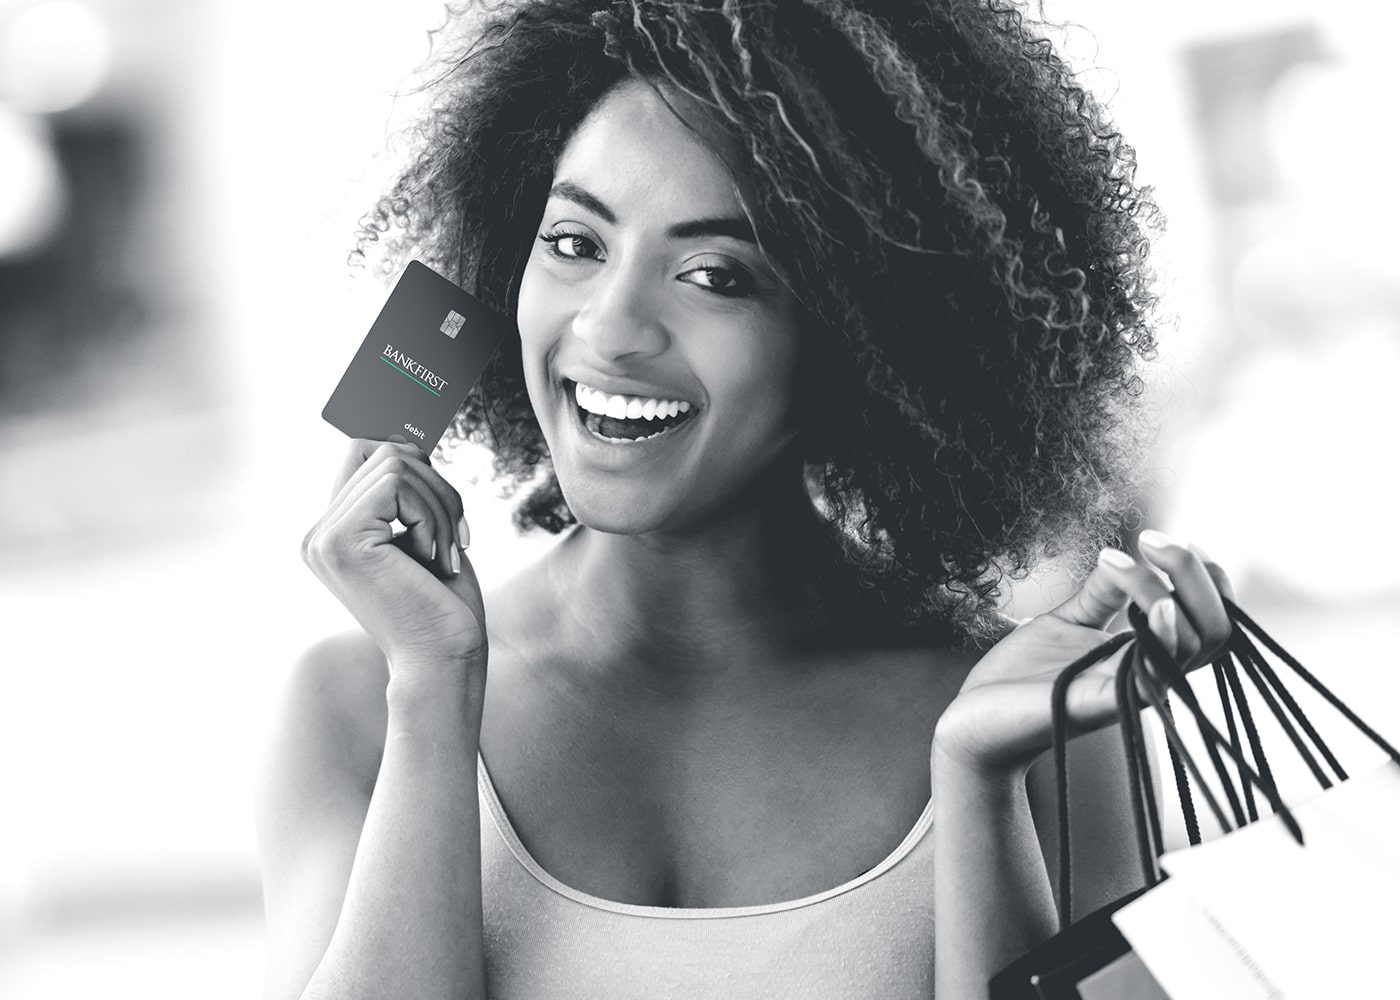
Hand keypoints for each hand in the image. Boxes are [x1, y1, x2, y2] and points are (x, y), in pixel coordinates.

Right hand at [301, 439, 486, 686]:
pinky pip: (397, 484)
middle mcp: (317, 534)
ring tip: (447, 553)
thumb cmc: (443, 604)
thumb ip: (406, 490)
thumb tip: (407, 437)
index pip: (362, 451)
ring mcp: (323, 537)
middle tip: (456, 538)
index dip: (410, 459)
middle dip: (438, 489)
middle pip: (384, 451)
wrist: (444, 658)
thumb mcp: (424, 532)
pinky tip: (433, 559)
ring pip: (396, 464)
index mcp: (332, 532)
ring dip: (441, 506)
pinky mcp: (341, 540)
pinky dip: (431, 516)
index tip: (441, 497)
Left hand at [933, 531, 1235, 774]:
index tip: (1180, 542)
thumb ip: (1101, 595)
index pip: (1212, 622)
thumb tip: (1125, 556)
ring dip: (1168, 591)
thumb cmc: (1021, 675)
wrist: (974, 717)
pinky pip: (1151, 677)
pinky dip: (1163, 636)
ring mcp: (1129, 693)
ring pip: (1190, 647)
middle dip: (1193, 575)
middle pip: (1214, 630)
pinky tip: (1155, 604)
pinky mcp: (1098, 705)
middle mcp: (1149, 678)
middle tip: (1151, 539)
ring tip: (1126, 558)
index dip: (1210, 580)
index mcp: (1148, 658)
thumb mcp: (1067, 622)